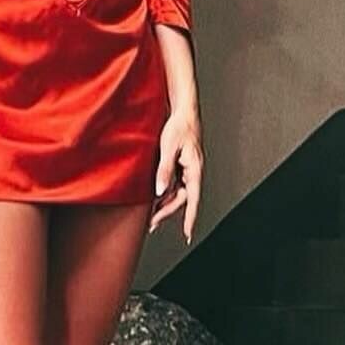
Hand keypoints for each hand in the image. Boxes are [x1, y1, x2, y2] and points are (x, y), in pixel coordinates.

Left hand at [150, 109, 203, 242]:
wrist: (183, 111)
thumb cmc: (179, 127)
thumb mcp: (168, 148)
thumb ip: (164, 170)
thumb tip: (160, 191)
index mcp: (195, 169)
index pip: (193, 200)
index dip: (190, 218)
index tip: (188, 234)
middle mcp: (193, 172)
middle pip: (182, 199)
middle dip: (167, 213)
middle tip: (152, 224)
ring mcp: (187, 170)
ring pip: (177, 193)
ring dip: (165, 204)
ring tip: (150, 215)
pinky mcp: (181, 166)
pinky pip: (174, 184)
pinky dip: (165, 192)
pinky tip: (154, 197)